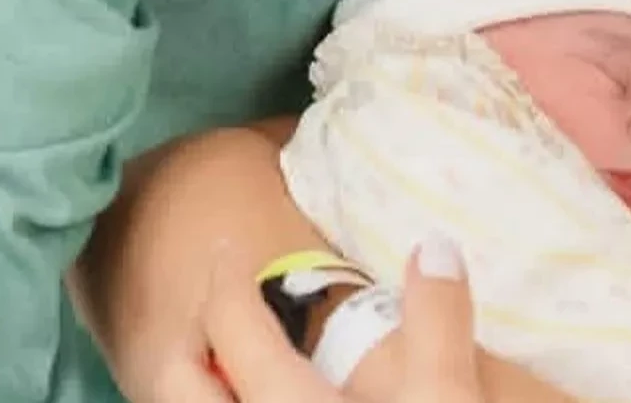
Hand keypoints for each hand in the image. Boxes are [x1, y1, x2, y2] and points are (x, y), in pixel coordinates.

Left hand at [201, 238, 484, 402]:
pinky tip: (270, 395)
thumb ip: (438, 320)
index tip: (226, 243)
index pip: (231, 323)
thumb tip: (435, 242)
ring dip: (208, 380)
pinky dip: (231, 402)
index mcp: (286, 398)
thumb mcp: (446, 394)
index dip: (226, 277)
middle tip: (214, 305)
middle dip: (190, 337)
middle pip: (184, 379)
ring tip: (231, 355)